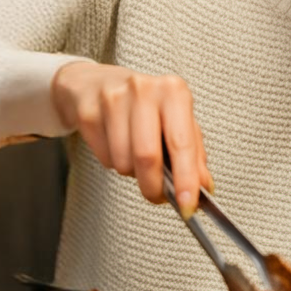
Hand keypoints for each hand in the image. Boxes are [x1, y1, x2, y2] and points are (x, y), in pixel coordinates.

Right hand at [51, 62, 213, 212]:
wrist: (95, 85)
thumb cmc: (144, 106)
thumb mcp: (176, 121)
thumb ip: (193, 154)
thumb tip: (203, 187)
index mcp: (173, 91)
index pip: (181, 143)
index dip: (185, 179)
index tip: (188, 205)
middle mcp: (143, 90)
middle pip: (147, 156)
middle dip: (154, 186)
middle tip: (158, 195)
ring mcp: (112, 99)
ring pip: (123, 162)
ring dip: (132, 172)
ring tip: (135, 156)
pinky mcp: (88, 112)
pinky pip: (104, 158)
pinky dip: (113, 162)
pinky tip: (116, 144)